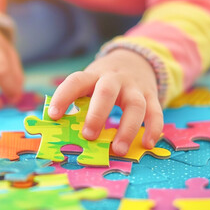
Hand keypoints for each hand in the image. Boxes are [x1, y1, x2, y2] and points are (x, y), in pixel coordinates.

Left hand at [48, 49, 163, 154]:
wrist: (135, 60)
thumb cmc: (103, 81)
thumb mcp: (89, 83)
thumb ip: (78, 101)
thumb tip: (59, 129)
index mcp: (93, 75)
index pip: (76, 82)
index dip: (64, 97)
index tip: (53, 115)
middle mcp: (115, 79)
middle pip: (106, 92)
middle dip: (97, 115)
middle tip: (88, 136)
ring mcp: (135, 87)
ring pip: (135, 105)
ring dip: (127, 129)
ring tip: (118, 150)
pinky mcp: (151, 96)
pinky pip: (156, 112)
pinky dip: (153, 128)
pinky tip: (147, 144)